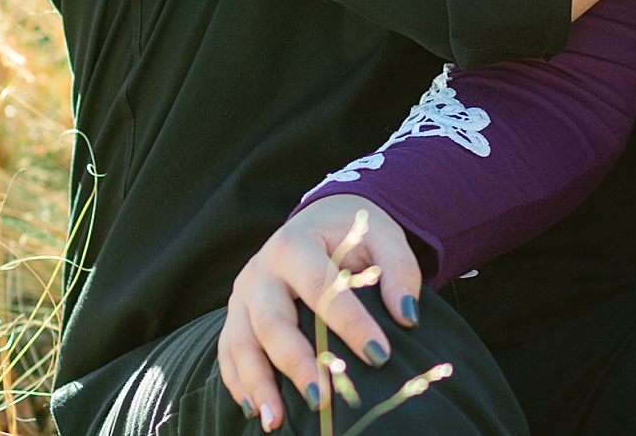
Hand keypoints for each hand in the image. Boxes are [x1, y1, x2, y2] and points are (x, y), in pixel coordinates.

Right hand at [216, 195, 422, 430]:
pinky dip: (238, 383)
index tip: (379, 356)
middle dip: (296, 363)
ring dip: (259, 384)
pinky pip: (228, 353)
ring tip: (275, 421)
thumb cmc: (350, 233)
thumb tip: (407, 316)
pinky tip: (255, 411)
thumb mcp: (380, 236)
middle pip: (272, 321)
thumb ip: (398, 269)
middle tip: (322, 399)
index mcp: (295, 245)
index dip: (350, 323)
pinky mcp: (235, 316)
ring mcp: (242, 295)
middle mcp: (260, 270)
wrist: (317, 219)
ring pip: (242, 343)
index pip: (321, 288)